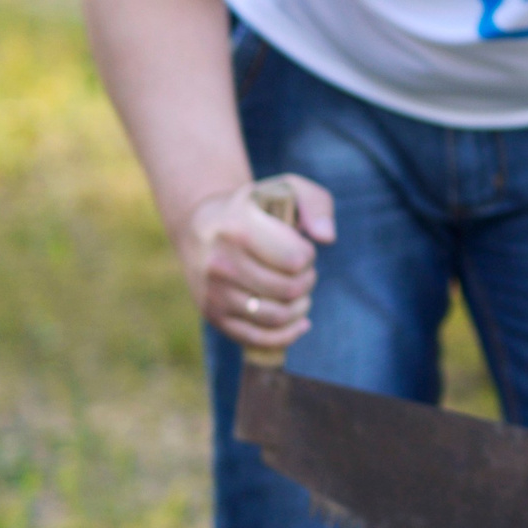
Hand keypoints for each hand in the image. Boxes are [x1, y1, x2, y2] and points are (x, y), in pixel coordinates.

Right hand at [176, 175, 333, 351]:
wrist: (200, 226)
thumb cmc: (256, 208)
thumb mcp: (287, 188)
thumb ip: (317, 203)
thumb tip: (327, 237)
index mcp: (239, 228)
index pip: (294, 260)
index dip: (308, 256)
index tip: (300, 248)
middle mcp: (220, 262)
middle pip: (288, 290)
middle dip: (307, 280)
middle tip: (302, 270)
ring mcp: (213, 292)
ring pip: (276, 316)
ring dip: (300, 306)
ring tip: (299, 292)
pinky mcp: (212, 315)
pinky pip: (256, 339)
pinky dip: (286, 335)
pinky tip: (300, 322)